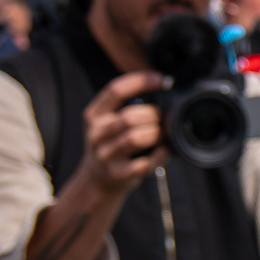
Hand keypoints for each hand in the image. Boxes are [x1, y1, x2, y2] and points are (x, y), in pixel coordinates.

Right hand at [81, 70, 168, 196]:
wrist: (98, 180)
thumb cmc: (111, 145)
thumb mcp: (109, 122)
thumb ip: (127, 106)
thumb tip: (163, 88)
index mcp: (94, 114)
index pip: (116, 90)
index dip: (141, 81)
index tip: (163, 79)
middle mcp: (96, 133)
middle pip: (130, 116)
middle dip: (154, 115)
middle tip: (164, 118)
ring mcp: (105, 155)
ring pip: (136, 138)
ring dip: (157, 134)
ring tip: (164, 134)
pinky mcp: (118, 174)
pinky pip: (144, 163)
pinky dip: (160, 155)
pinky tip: (165, 151)